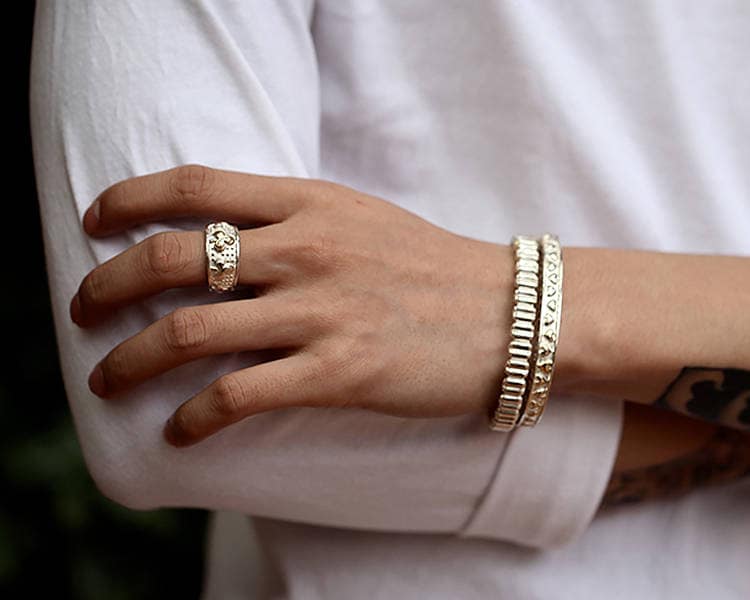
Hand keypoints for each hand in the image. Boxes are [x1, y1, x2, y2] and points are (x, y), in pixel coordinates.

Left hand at [73, 165, 513, 445]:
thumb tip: (229, 238)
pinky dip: (193, 418)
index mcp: (309, 203)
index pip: (196, 186)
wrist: (510, 314)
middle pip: (172, 259)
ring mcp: (321, 311)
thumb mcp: (359, 218)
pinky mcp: (339, 373)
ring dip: (132, 360)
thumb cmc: (433, 266)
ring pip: (190, 332)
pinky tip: (179, 432)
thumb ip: (294, 218)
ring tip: (108, 379)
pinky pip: (239, 395)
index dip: (130, 198)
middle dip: (108, 285)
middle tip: (84, 310)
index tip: (96, 220)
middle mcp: (305, 250)